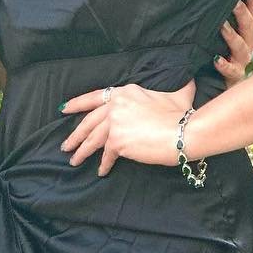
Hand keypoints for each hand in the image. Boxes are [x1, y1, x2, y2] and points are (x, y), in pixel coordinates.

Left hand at [61, 80, 196, 175]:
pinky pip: (106, 155)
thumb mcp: (178, 94)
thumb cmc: (182, 115)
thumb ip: (176, 87)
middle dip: (76, 135)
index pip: (95, 97)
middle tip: (66, 145)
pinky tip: (102, 171)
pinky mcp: (117, 141)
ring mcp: (114, 123)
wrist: (184, 132)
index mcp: (126, 92)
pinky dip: (104, 164)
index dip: (78, 103)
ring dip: (82, 151)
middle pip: (89, 121)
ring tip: (74, 160)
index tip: (64, 109)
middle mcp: (116, 105)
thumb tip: (188, 81)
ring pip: (92, 139)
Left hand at [215, 0, 252, 85]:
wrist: (225, 84)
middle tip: (233, 1)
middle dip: (242, 12)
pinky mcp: (235, 74)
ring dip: (231, 35)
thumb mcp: (228, 32)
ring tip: (221, 26)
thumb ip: (227, 15)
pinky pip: (231, 69)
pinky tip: (216, 60)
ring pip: (241, 45)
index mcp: (249, 30)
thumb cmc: (225, 52)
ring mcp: (243, 59)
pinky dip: (224, 65)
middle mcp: (249, 42)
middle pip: (248, 25)